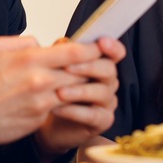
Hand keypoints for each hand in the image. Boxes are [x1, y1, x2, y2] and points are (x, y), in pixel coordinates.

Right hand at [0, 36, 104, 145]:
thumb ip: (24, 42)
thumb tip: (41, 44)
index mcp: (31, 59)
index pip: (75, 53)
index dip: (93, 48)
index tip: (100, 45)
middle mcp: (40, 81)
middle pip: (82, 72)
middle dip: (92, 67)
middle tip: (99, 62)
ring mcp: (42, 102)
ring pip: (75, 91)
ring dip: (81, 85)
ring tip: (83, 79)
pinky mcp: (40, 118)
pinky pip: (61, 106)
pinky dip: (67, 101)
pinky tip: (64, 97)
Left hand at [34, 37, 125, 160]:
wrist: (47, 120)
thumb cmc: (55, 90)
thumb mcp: (55, 68)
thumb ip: (62, 53)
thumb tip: (63, 42)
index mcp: (101, 64)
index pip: (115, 52)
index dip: (112, 46)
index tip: (101, 42)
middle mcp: (108, 82)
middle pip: (109, 70)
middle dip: (88, 67)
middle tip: (67, 67)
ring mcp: (107, 102)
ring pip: (102, 92)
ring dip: (79, 91)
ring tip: (58, 92)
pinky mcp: (103, 121)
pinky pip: (93, 115)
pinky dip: (74, 111)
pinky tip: (57, 108)